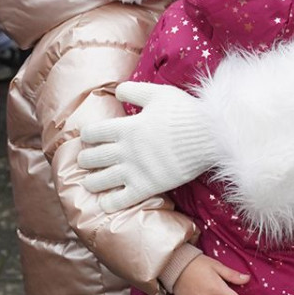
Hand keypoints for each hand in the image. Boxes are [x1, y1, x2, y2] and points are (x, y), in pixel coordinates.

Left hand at [78, 81, 217, 209]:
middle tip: (83, 161)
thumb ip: (134, 90)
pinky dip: (110, 203)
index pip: (94, 132)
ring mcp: (135, 170)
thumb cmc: (185, 112)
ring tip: (88, 183)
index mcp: (126, 127)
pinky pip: (122, 199)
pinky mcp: (148, 186)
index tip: (87, 137)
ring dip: (92, 182)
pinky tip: (105, 203)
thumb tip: (116, 91)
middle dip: (85, 159)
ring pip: (103, 180)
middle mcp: (125, 150)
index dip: (87, 135)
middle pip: (94, 157)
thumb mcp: (159, 93)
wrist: (209, 136)